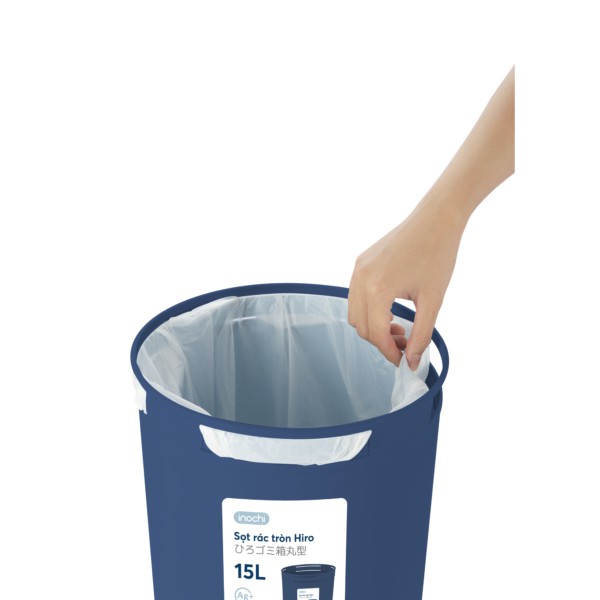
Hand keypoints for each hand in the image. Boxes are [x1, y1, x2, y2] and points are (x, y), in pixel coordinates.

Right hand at [348, 199, 462, 367]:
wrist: (436, 219)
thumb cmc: (438, 254)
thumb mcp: (433, 301)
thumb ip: (421, 335)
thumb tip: (412, 362)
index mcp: (378, 289)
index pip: (375, 334)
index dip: (390, 353)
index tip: (404, 361)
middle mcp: (361, 278)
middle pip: (360, 327)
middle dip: (381, 341)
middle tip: (405, 344)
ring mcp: (358, 269)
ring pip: (354, 313)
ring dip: (373, 326)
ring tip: (399, 327)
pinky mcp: (360, 262)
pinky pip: (356, 296)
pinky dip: (369, 310)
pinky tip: (391, 309)